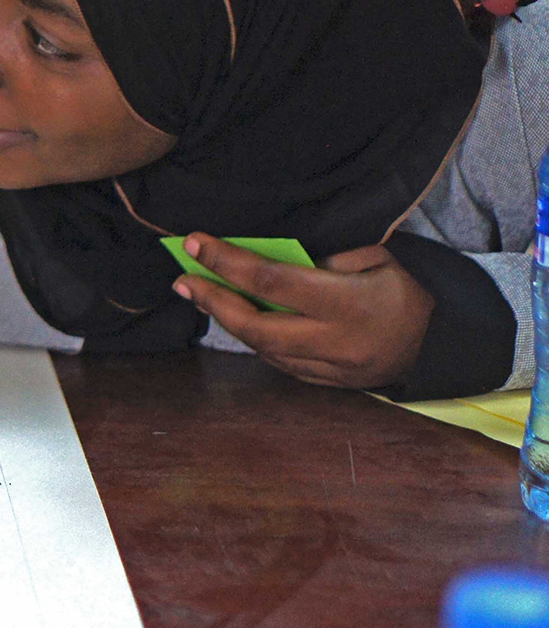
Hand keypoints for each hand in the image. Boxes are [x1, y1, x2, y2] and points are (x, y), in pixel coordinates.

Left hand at [172, 233, 433, 388]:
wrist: (445, 344)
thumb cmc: (408, 290)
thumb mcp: (376, 258)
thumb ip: (324, 259)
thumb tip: (268, 258)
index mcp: (346, 304)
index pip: (271, 281)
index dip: (226, 262)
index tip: (194, 244)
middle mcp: (333, 341)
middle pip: (255, 325)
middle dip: (212, 301)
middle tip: (182, 280)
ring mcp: (330, 369)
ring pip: (263, 348)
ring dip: (227, 321)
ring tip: (200, 295)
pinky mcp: (329, 384)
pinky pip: (280, 363)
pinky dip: (254, 340)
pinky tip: (236, 320)